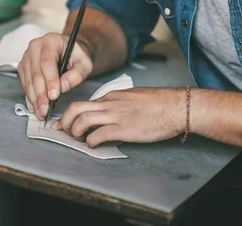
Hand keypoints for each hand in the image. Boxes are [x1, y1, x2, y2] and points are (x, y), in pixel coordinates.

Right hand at [17, 33, 92, 119]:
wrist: (71, 52)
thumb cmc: (78, 57)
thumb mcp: (85, 63)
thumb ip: (77, 74)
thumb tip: (63, 86)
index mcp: (51, 41)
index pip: (47, 63)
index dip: (50, 81)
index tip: (54, 96)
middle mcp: (35, 46)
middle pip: (35, 73)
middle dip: (40, 94)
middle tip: (45, 110)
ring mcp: (27, 56)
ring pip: (28, 80)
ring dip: (34, 98)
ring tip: (41, 113)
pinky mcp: (23, 66)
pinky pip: (25, 83)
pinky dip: (31, 96)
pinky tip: (37, 106)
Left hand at [52, 88, 186, 147]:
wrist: (176, 107)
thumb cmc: (161, 104)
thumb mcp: (136, 97)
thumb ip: (122, 103)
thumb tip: (112, 113)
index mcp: (114, 95)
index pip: (86, 102)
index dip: (73, 114)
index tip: (68, 122)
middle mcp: (112, 103)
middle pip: (77, 108)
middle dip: (66, 121)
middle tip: (65, 131)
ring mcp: (117, 115)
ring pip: (83, 120)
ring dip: (75, 132)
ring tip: (79, 139)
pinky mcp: (123, 129)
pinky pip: (98, 135)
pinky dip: (90, 142)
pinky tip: (93, 145)